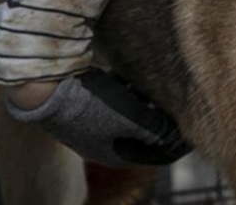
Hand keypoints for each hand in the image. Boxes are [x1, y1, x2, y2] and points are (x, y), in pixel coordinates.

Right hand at [5, 68, 190, 167]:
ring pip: (130, 117)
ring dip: (144, 106)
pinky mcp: (83, 105)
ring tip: (153, 91)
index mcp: (115, 155)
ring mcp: (90, 124)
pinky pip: (116, 102)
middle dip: (160, 122)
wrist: (44, 85)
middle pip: (143, 135)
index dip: (176, 142)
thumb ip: (156, 127)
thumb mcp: (130, 116)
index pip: (156, 155)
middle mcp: (102, 144)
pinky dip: (128, 94)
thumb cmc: (90, 102)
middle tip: (175, 105)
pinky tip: (131, 80)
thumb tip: (176, 135)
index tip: (192, 127)